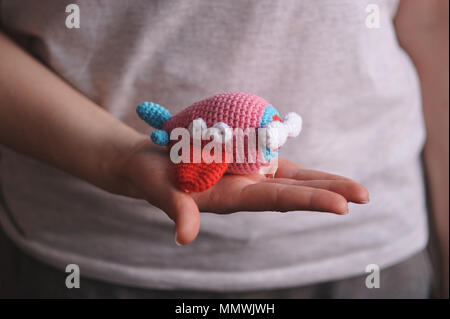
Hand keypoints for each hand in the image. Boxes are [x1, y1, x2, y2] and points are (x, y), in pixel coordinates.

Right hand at [110, 138, 368, 244]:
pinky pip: (277, 163)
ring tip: (357, 188)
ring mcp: (247, 176)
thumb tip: (185, 238)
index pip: (275, 201)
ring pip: (292, 179)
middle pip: (293, 192)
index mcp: (230, 198)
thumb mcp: (159, 190)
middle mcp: (245, 190)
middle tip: (364, 195)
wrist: (149, 163)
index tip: (341, 205)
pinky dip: (302, 169)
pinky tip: (324, 173)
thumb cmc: (150, 177)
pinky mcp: (243, 162)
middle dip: (328, 194)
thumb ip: (176, 210)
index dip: (307, 200)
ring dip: (324, 182)